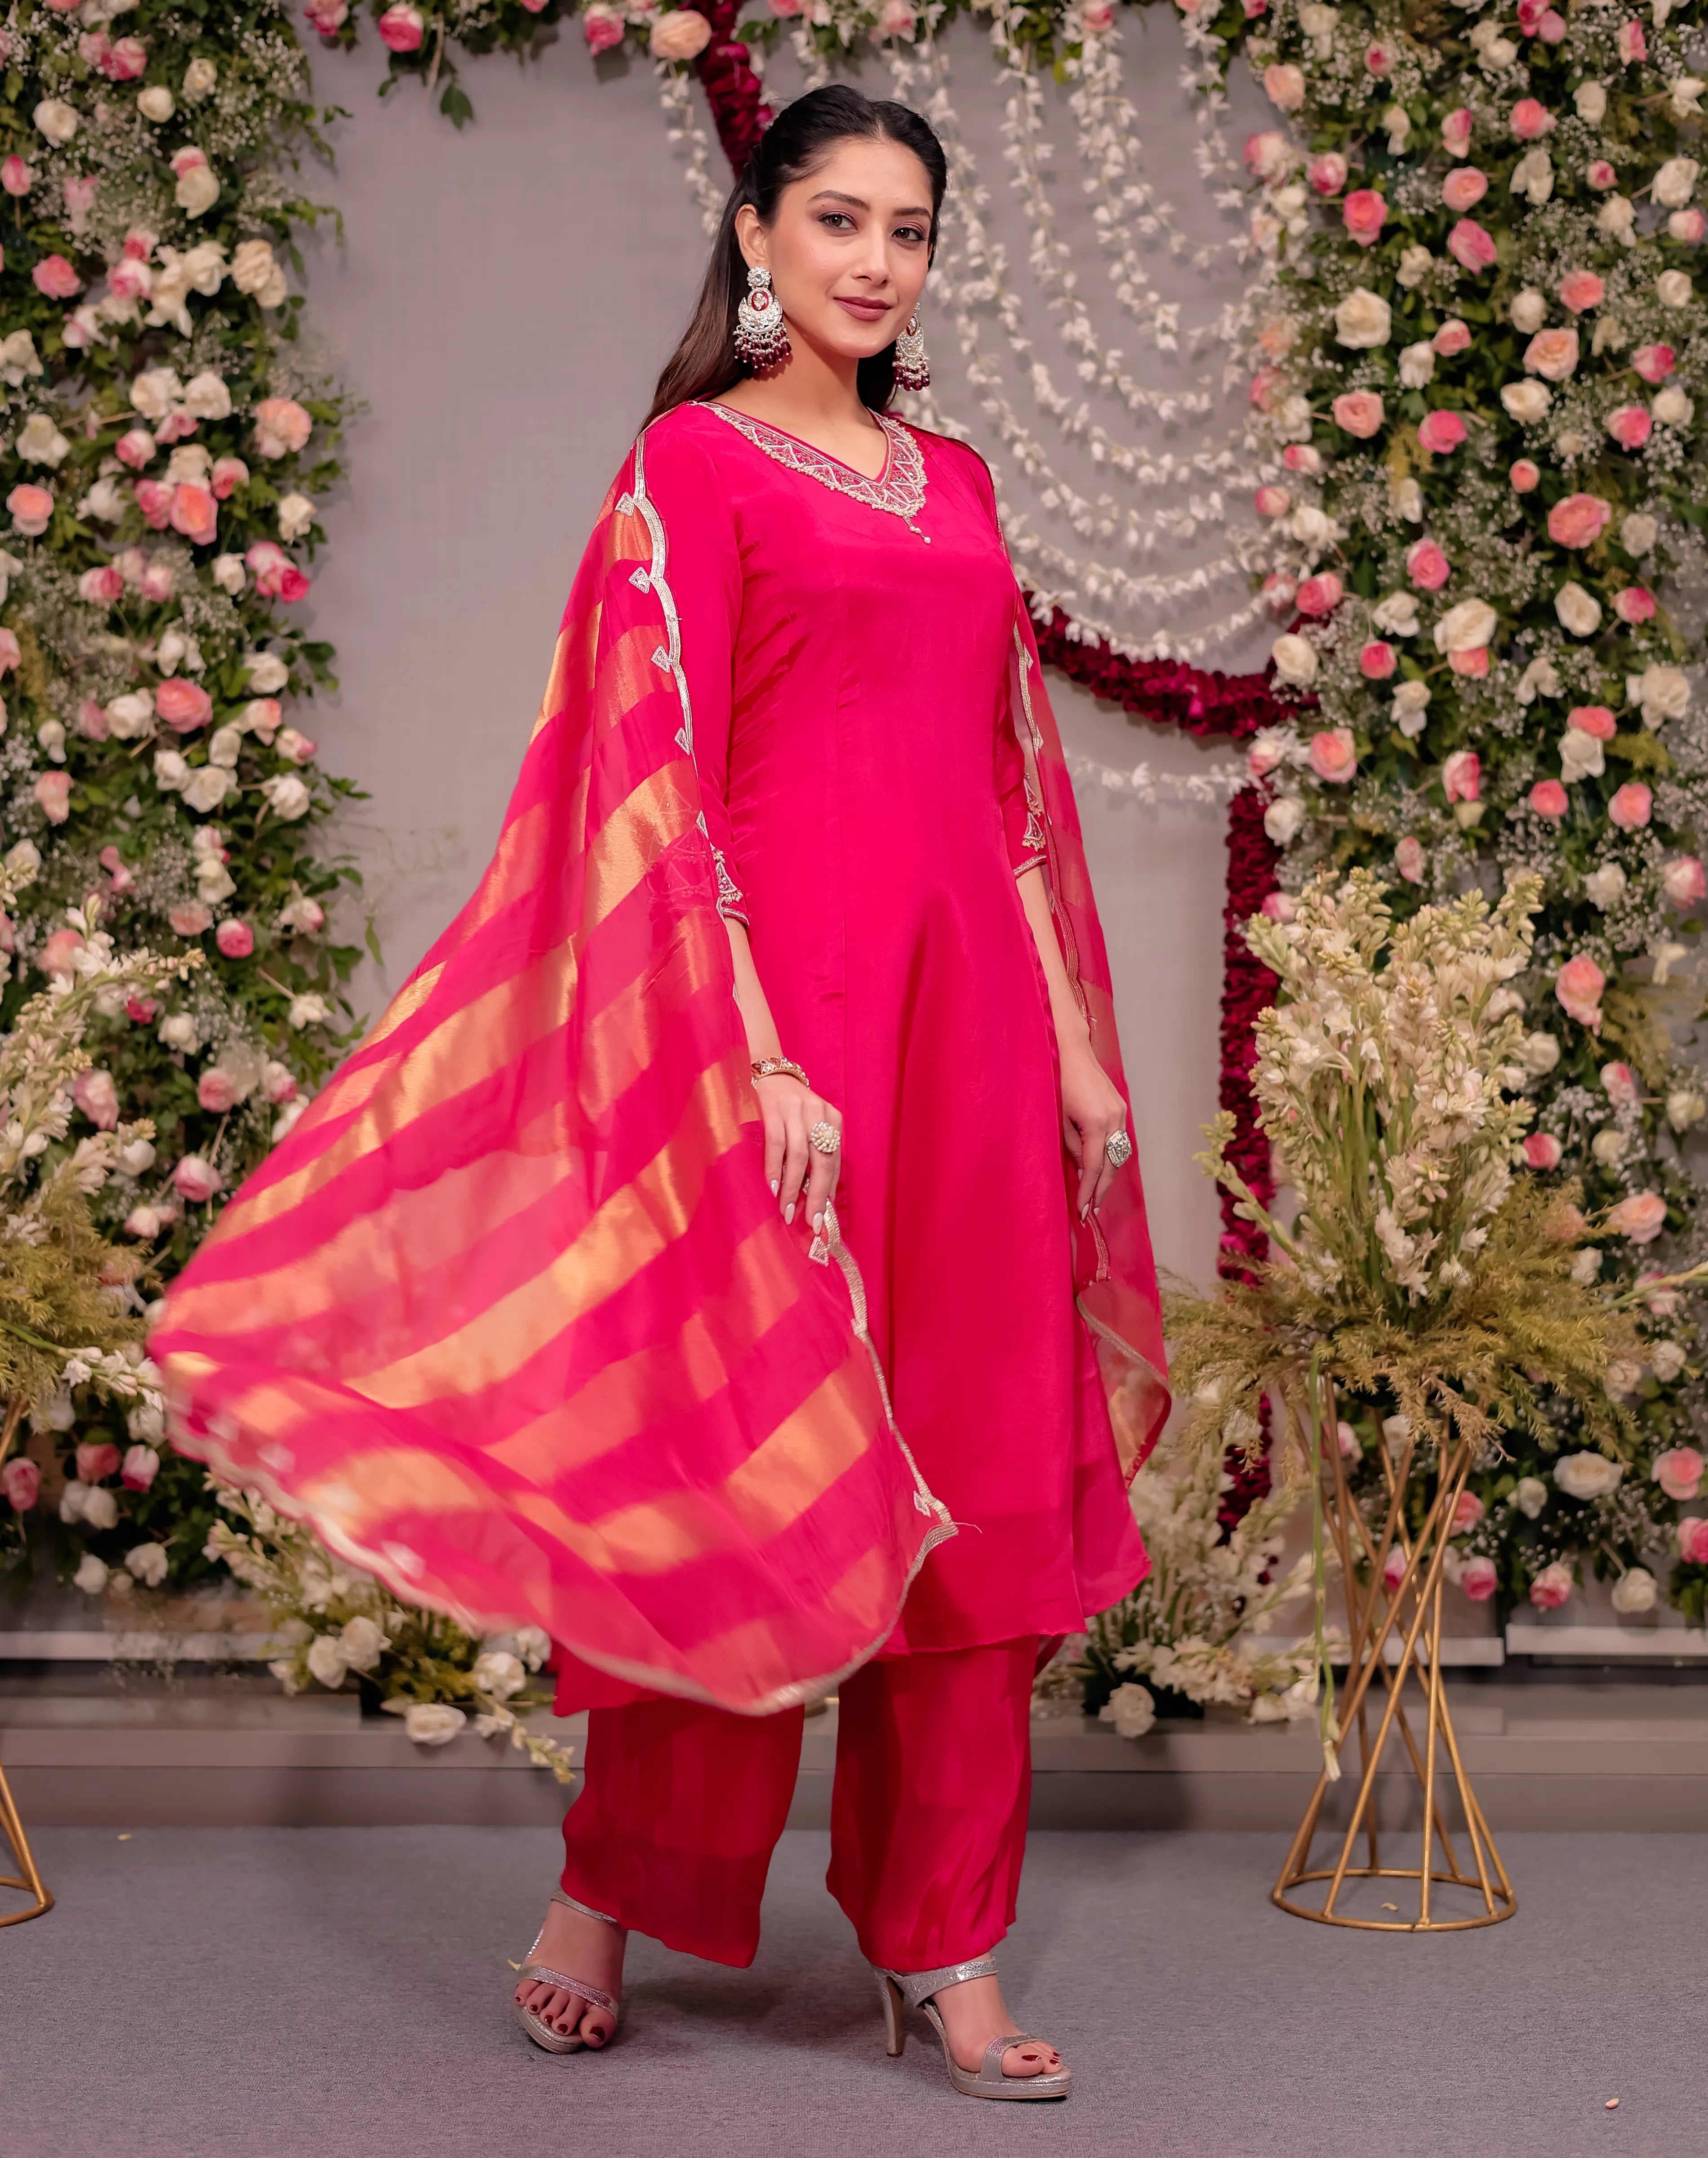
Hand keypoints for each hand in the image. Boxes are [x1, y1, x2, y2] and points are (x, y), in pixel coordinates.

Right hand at [754, 1074, 841, 1232]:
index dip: (829, 1191)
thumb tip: (816, 1195)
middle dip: (816, 1195)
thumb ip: (815, 1153)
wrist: (772, 1073)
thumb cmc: (791, 1107)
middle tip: (809, 1221)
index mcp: (833, 1118)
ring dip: (793, 1187)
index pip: (834, 1161)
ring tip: (787, 1210)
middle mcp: (818, 1114)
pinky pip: (776, 1146)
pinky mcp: (775, 1110)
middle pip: (822, 1162)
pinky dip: (775, 1169)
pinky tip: (773, 1188)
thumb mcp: (810, 1125)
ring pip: (799, 1156)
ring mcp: (797, 1111)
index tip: (822, 1217)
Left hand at [1058, 1036, 1128, 1220]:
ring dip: (1108, 1176)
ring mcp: (1120, 1112)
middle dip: (1101, 1190)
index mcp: (1096, 1122)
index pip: (1094, 1167)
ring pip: (1118, 1154)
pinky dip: (1110, 1157)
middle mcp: (1114, 1119)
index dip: (1087, 1191)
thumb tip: (1084, 1168)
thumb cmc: (1056, 1081)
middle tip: (1091, 1210)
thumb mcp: (1058, 1118)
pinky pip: (1118, 1140)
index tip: (1082, 1211)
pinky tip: (1100, 1167)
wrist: (1071, 1051)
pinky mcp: (1120, 1107)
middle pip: (1112, 1164)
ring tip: (1095, 1194)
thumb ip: (1072, 1146)